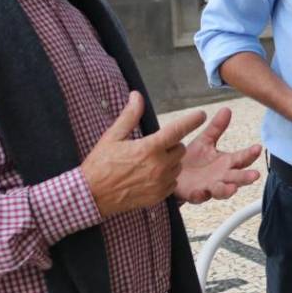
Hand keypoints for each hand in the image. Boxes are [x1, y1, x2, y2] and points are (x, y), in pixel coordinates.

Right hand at [81, 92, 205, 217]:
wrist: (90, 196)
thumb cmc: (100, 165)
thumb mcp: (112, 137)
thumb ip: (129, 116)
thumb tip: (137, 96)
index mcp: (149, 148)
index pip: (177, 130)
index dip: (191, 120)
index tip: (200, 114)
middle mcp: (159, 166)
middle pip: (180, 149)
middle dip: (171, 145)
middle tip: (154, 146)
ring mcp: (160, 183)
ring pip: (177, 166)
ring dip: (170, 162)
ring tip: (149, 163)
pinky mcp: (158, 196)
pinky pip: (172, 183)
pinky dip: (166, 178)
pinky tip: (150, 176)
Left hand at [174, 107, 262, 204]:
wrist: (173, 173)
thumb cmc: (193, 158)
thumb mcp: (205, 140)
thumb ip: (216, 128)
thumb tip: (226, 109)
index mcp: (226, 163)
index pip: (242, 158)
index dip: (250, 154)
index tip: (258, 148)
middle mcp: (221, 176)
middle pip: (237, 178)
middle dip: (245, 177)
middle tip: (255, 175)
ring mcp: (209, 186)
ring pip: (221, 190)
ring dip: (227, 190)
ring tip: (233, 188)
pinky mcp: (195, 193)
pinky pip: (199, 196)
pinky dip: (200, 195)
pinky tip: (202, 192)